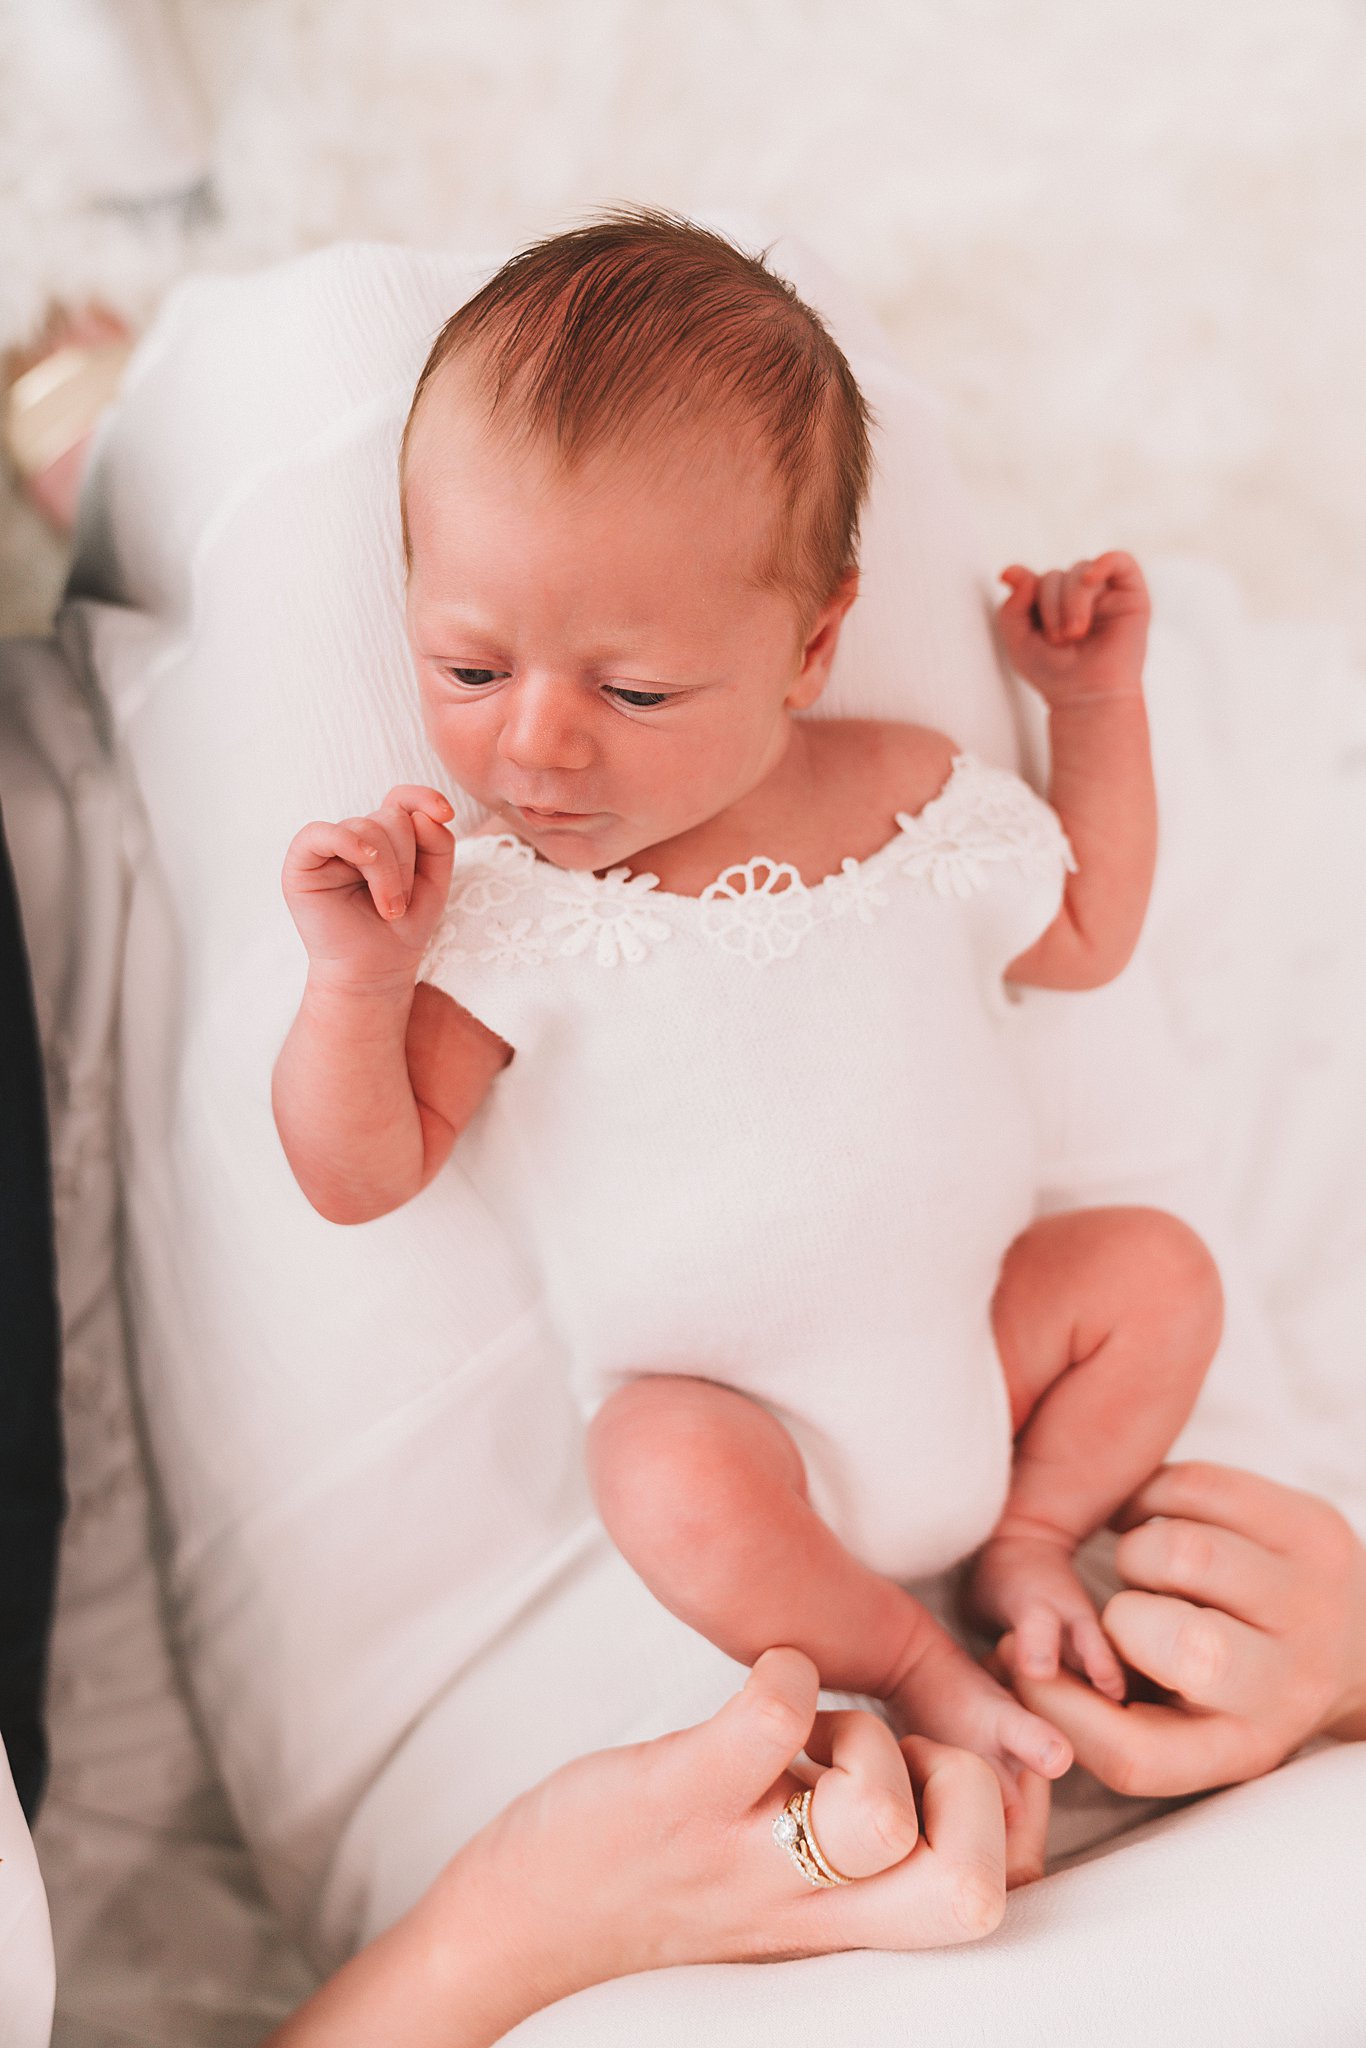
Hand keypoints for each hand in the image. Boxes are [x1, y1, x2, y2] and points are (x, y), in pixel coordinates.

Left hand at [264, 1651, 1014, 2047]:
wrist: (520, 1926)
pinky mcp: (676, 1800)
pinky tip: (765, 1678)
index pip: (991, 1900)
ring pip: (882, 1817)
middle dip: (972, 1793)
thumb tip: (947, 1753)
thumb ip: (862, 1845)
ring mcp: (743, 1856)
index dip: (1010, 1820)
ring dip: (870, 1736)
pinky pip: (769, 1725)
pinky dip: (786, 1675)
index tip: (950, 1767)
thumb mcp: (784, 1885)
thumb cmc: (659, 1885)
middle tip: (901, 1753)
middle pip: (970, 1890)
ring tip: (817, 1727)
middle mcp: (808, 1906)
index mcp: (843, 1920)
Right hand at [281, 785, 455, 991]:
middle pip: (391, 816)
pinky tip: (365, 861)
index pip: (402, 798)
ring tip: (390, 909)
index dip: (424, 797)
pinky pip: (321, 833)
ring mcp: (327, 848)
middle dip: (407, 861)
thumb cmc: (403, 928)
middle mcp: (356, 836)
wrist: (375, 971)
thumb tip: (419, 815)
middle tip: (403, 904)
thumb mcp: (435, 883)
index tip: (445, 814)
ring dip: (388, 872)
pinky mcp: (301, 863)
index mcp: (386, 837)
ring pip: (366, 827)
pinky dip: (348, 842)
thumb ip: (438, 844)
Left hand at [996, 551, 1149, 707]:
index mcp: (1052, 603)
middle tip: (1059, 640)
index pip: (1035, 580)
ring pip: (1080, 572)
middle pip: (1055, 575)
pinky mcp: (1131, 595)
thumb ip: (1010, 606)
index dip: (1028, 591)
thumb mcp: (1018, 641)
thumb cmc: (1053, 673)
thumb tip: (1012, 571)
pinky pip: (1120, 560)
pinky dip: (1103, 563)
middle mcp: (1077, 595)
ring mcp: (1105, 593)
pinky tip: (1090, 580)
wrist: (1087, 696)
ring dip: (1073, 601)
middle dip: (1051, 606)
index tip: (1027, 612)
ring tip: (1075, 633)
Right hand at [996, 1462, 1365, 1797]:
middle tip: (1127, 1606)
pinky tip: (1162, 1515)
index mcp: (1238, 1747)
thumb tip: (1011, 1661)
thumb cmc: (1223, 1676)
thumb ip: (1090, 1709)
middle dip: (1121, 1614)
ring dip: (1139, 1546)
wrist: (1347, 1638)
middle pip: (1186, 1649)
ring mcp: (1314, 1602)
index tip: (1030, 1662)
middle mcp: (1288, 1685)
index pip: (1135, 1757)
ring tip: (1147, 1562)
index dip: (1060, 1709)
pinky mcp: (1316, 1528)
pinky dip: (1156, 1493)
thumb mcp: (1170, 1722)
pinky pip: (1203, 1487)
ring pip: (1187, 1553)